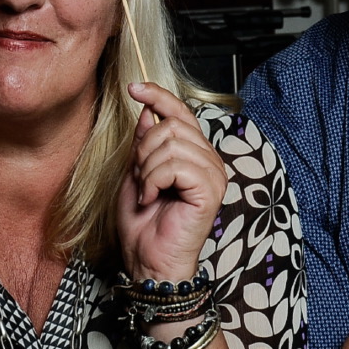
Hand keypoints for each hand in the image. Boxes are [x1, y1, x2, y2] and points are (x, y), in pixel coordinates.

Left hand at [117, 82, 226, 281]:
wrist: (147, 260)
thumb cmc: (142, 223)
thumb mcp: (137, 172)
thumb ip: (145, 142)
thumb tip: (150, 112)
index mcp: (195, 154)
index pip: (181, 112)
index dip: (158, 96)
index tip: (134, 88)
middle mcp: (210, 161)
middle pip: (172, 126)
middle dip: (143, 149)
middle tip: (140, 177)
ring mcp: (214, 175)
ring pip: (171, 144)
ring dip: (147, 168)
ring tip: (147, 191)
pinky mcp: (210, 190)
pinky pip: (175, 166)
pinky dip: (153, 180)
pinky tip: (153, 199)